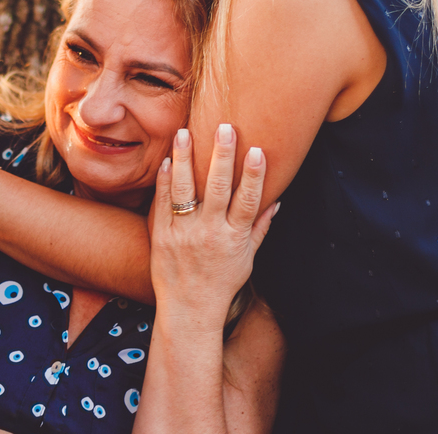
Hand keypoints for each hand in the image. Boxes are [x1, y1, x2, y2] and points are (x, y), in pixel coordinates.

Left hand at [149, 124, 277, 325]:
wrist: (189, 309)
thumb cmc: (222, 282)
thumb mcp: (247, 258)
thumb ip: (260, 228)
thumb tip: (276, 201)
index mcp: (234, 238)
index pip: (247, 201)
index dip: (253, 175)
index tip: (257, 150)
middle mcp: (209, 234)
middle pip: (217, 189)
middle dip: (221, 157)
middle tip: (224, 128)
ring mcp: (183, 234)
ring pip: (184, 190)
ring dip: (185, 159)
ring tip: (185, 132)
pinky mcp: (161, 236)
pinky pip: (162, 203)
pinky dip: (165, 181)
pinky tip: (167, 160)